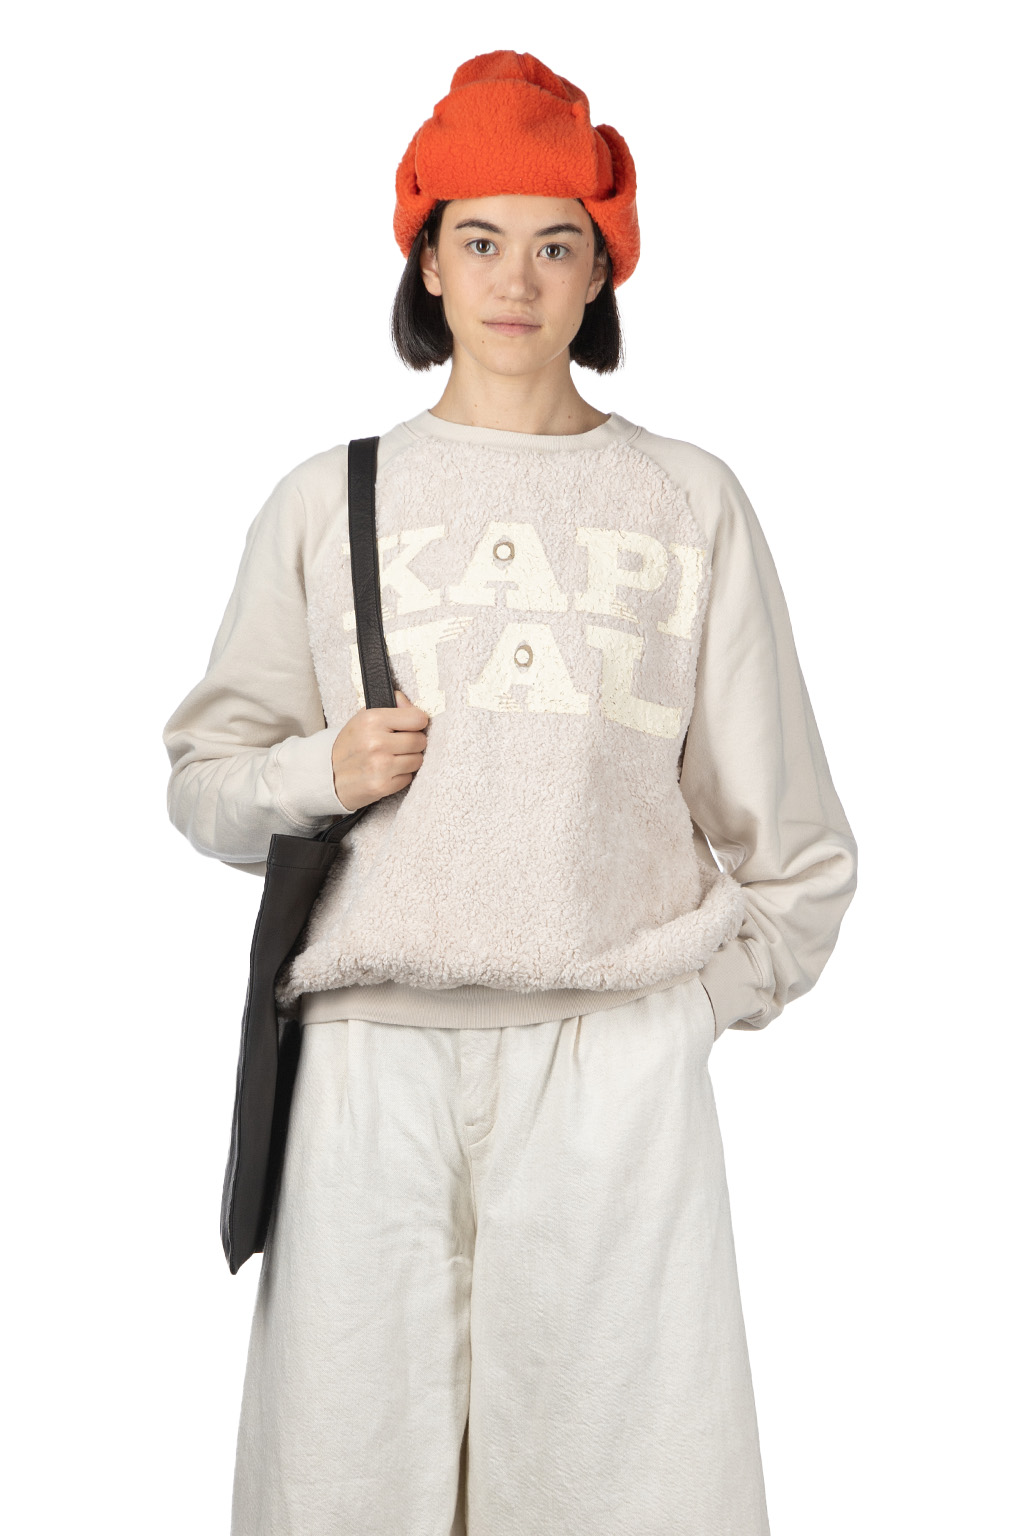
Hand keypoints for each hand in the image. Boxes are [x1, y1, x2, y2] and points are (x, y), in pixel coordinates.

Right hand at [330, 689, 429, 811]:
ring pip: (417, 760)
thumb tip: (409, 703)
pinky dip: (401, 776)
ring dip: (408, 761)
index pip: (417, 718)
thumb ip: (389, 706)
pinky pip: (408, 778)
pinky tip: (387, 772)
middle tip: (399, 745)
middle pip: (420, 741)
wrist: (328, 776)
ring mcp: (380, 765)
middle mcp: (376, 742)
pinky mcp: (382, 786)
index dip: (417, 723)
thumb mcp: (363, 718)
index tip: (410, 727)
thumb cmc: (350, 745)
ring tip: (392, 759)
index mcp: (372, 719)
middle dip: (414, 743)